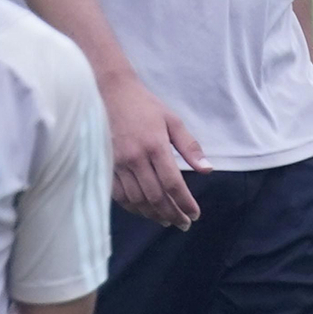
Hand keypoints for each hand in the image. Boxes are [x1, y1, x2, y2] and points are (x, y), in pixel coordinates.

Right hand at [102, 74, 211, 229]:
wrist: (110, 90)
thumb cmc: (144, 105)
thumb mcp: (172, 120)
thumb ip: (190, 146)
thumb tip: (207, 170)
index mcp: (155, 145)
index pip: (173, 184)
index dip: (185, 204)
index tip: (195, 215)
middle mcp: (135, 156)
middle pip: (156, 197)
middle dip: (172, 214)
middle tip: (183, 223)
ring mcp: (117, 162)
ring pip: (137, 199)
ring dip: (153, 214)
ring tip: (165, 220)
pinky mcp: (105, 163)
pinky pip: (118, 194)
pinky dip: (132, 207)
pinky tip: (143, 210)